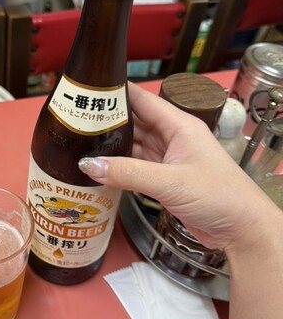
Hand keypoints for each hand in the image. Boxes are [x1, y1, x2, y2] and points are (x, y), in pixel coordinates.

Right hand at [79, 82, 279, 254]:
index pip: (144, 101)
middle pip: (136, 122)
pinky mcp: (167, 179)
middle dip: (110, 120)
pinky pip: (138, 166)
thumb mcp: (169, 182)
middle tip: (77, 119)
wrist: (242, 229)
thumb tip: (89, 164)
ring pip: (136, 145)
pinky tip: (101, 167)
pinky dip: (120, 167)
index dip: (119, 93)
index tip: (92, 90)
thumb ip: (128, 172)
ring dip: (114, 145)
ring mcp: (170, 159)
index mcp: (180, 126)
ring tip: (82, 141)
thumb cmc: (220, 196)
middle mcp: (174, 138)